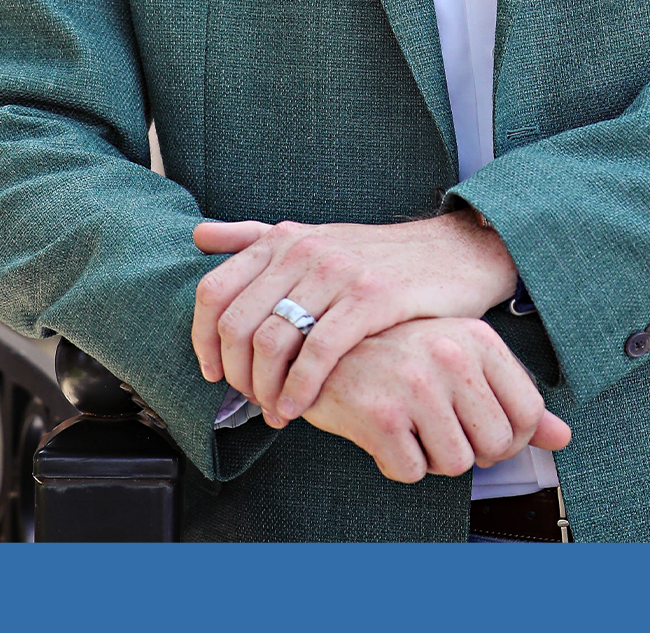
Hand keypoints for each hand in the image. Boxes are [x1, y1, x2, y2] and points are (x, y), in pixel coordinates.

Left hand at [191, 211, 517, 423]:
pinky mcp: (372, 297)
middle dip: (235, 374)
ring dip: (265, 390)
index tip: (213, 374)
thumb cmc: (375, 257)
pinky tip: (300, 409)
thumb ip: (254, 237)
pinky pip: (320, 351)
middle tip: (247, 402)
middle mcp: (304, 249)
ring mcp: (338, 272)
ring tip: (276, 412)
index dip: (202, 340)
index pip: (214, 291)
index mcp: (283, 239)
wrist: (451, 253)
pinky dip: (301, 388)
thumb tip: (198, 236)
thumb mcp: (314, 238)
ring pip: (273, 340)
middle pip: (237, 323)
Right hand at [301, 318, 570, 483]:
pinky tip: (381, 430)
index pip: (528, 414)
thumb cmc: (394, 350)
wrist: (316, 341)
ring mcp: (416, 384)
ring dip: (431, 456)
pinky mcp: (381, 415)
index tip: (477, 428)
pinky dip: (396, 462)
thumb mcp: (459, 356)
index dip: (508, 437)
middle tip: (436, 427)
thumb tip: (563, 438)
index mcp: (476, 337)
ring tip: (409, 424)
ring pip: (456, 464)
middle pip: (495, 447)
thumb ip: (513, 396)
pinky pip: (411, 472)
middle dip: (469, 450)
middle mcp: (451, 355)